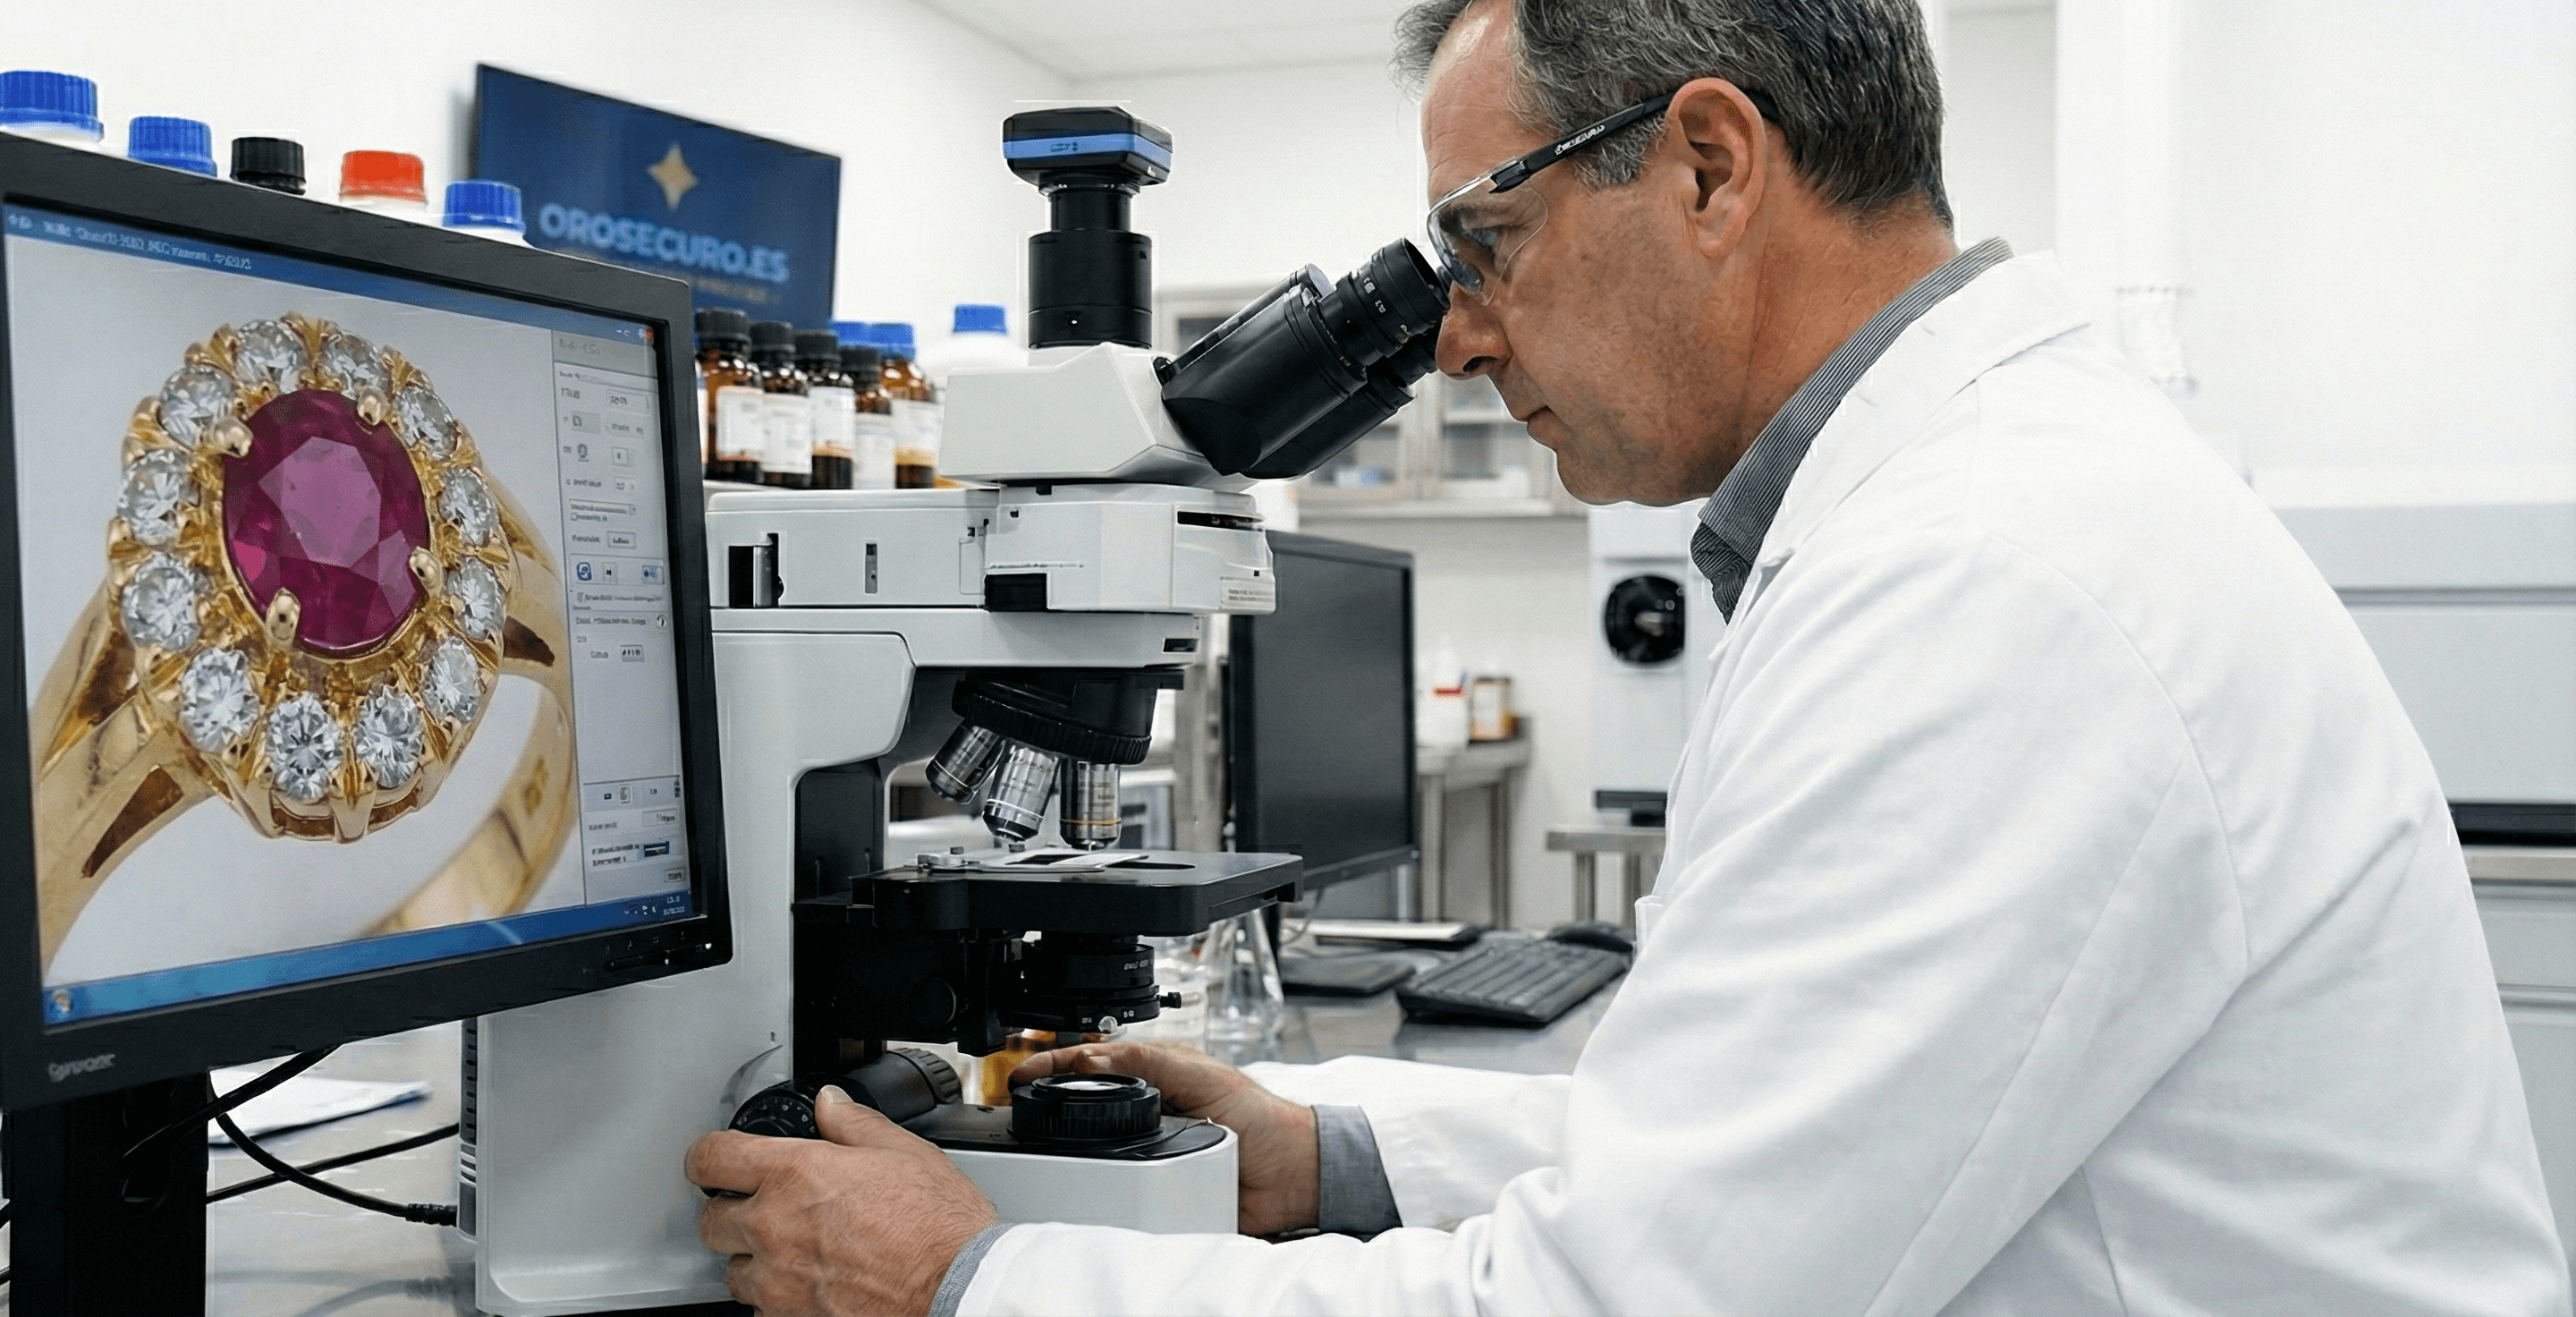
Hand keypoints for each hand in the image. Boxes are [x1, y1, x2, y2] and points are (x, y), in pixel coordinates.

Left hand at [688, 1086, 995, 1315]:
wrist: (957, 1287)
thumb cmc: (938, 1225)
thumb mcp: (903, 1152)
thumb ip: (854, 1124)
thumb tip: (831, 1105)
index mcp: (796, 1174)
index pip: (711, 1158)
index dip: (707, 1155)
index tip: (714, 1160)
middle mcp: (775, 1228)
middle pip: (710, 1221)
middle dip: (729, 1212)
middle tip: (762, 1208)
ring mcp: (780, 1281)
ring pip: (731, 1272)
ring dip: (751, 1260)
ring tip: (790, 1251)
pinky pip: (761, 1309)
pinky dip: (776, 1298)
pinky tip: (809, 1282)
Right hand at [1009, 1039, 1317, 1235]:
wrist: (1292, 1175)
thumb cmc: (1262, 1119)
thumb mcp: (1203, 1074)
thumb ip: (1152, 1060)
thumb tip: (1096, 1056)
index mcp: (1160, 1075)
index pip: (1099, 1063)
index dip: (1058, 1063)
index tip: (1024, 1071)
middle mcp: (1152, 1110)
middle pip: (1090, 1103)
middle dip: (1052, 1100)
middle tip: (1017, 1100)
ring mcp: (1152, 1148)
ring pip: (1099, 1148)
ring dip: (1072, 1146)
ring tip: (1036, 1136)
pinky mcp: (1159, 1185)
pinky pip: (1121, 1188)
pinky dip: (1101, 1186)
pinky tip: (1083, 1179)